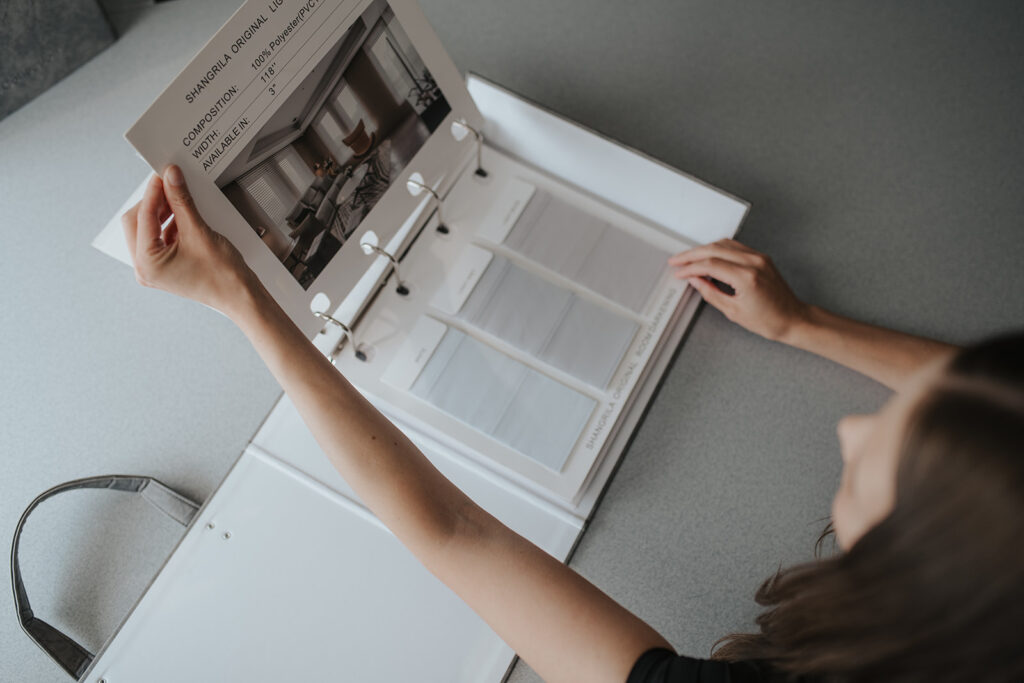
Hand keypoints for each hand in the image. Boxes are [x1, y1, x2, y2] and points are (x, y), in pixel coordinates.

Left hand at [121, 166, 254, 316]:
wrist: (241, 296)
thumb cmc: (223, 277)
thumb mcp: (199, 232)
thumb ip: (181, 201)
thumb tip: (171, 178)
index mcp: (147, 264)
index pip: (143, 217)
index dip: (154, 192)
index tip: (164, 175)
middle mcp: (146, 269)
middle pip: (137, 222)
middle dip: (154, 203)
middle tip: (170, 185)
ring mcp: (155, 269)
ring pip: (148, 229)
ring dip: (162, 212)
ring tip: (179, 200)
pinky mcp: (166, 267)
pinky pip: (160, 239)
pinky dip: (170, 225)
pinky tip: (184, 216)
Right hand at [668, 239, 808, 341]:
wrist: (793, 319)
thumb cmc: (770, 320)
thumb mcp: (733, 311)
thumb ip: (711, 293)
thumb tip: (696, 281)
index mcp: (747, 277)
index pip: (710, 264)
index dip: (690, 268)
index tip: (679, 272)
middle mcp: (754, 262)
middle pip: (714, 249)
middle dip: (692, 255)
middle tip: (677, 261)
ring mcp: (759, 257)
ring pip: (724, 244)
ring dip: (704, 249)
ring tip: (690, 258)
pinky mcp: (761, 257)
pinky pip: (735, 247)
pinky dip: (718, 249)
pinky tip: (709, 256)